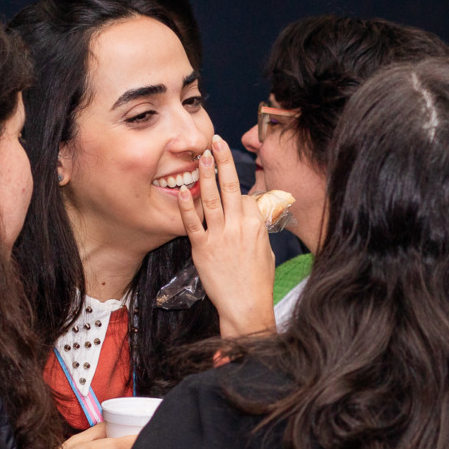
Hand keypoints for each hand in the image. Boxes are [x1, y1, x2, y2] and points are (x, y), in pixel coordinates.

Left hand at [177, 134, 276, 337]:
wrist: (246, 306)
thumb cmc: (258, 282)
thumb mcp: (266, 250)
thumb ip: (257, 229)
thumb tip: (250, 215)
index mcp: (257, 226)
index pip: (245, 196)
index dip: (238, 189)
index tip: (231, 181)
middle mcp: (239, 227)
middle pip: (231, 187)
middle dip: (223, 161)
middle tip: (216, 141)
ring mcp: (220, 237)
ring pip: (212, 199)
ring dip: (206, 175)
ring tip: (201, 156)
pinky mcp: (203, 249)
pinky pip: (192, 223)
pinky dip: (187, 206)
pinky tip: (182, 190)